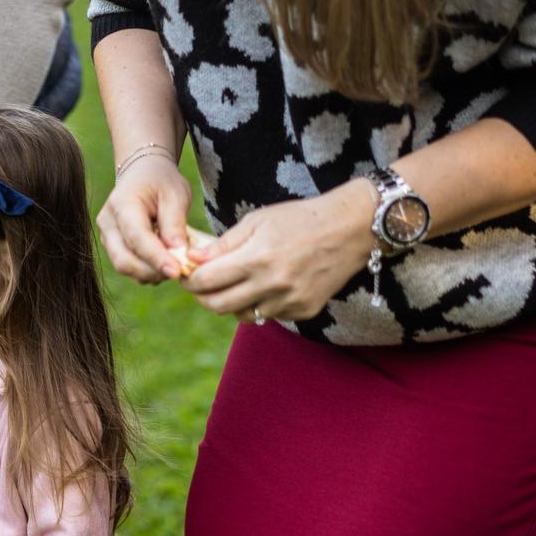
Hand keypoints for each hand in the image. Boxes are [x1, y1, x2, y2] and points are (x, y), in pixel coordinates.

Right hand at [97, 152, 193, 282]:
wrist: (143, 174)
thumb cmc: (161, 182)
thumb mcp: (176, 194)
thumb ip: (175, 223)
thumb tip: (178, 254)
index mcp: (122, 203)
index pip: (137, 238)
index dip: (156, 258)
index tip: (178, 271)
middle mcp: (107, 222)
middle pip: (124, 259)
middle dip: (153, 271)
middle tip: (181, 271)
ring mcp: (105, 236)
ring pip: (124, 267)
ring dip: (151, 273)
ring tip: (174, 263)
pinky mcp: (111, 246)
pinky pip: (127, 266)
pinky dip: (146, 271)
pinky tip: (163, 261)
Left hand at [182, 180, 377, 321]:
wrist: (351, 229)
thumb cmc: (300, 218)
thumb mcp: (258, 221)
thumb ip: (224, 244)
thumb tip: (192, 260)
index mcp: (257, 258)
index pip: (207, 281)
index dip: (190, 281)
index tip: (185, 276)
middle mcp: (272, 284)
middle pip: (219, 306)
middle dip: (203, 298)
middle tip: (200, 287)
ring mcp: (290, 301)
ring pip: (244, 316)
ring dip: (231, 304)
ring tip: (234, 285)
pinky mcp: (305, 310)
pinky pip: (270, 315)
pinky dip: (261, 304)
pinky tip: (266, 286)